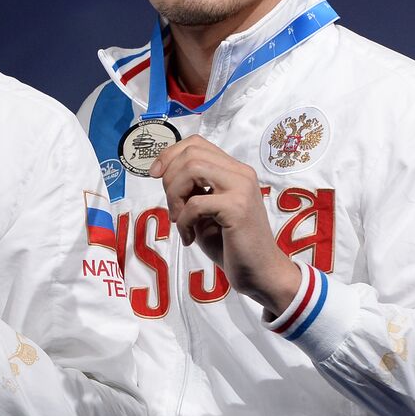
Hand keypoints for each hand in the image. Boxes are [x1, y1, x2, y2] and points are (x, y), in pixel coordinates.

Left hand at [151, 135, 300, 313]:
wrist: (259, 271)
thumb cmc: (229, 243)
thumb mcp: (204, 209)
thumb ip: (190, 188)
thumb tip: (162, 171)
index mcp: (234, 170)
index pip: (196, 143)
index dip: (169, 155)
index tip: (155, 175)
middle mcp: (241, 173)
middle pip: (191, 153)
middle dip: (169, 179)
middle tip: (172, 208)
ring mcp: (241, 188)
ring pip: (192, 170)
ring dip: (174, 196)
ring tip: (178, 220)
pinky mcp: (237, 208)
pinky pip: (195, 203)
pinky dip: (183, 222)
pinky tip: (189, 238)